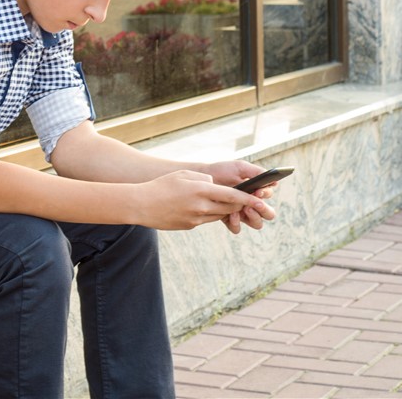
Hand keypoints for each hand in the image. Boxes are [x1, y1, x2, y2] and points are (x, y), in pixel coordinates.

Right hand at [135, 170, 270, 231]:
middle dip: (237, 204)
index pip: (232, 196)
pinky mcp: (190, 226)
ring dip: (222, 209)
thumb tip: (215, 185)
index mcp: (200, 190)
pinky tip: (194, 207)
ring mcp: (196, 218)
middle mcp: (201, 206)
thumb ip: (202, 178)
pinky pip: (205, 220)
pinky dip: (206, 213)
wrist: (140, 205)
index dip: (248, 198)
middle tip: (241, 199)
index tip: (260, 200)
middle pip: (229, 208)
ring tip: (214, 200)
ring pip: (218, 215)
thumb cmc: (161, 186)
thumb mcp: (182, 175)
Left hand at [198, 161, 280, 232]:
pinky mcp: (229, 219)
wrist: (202, 177)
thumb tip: (274, 182)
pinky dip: (236, 223)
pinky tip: (231, 215)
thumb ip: (257, 172)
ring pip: (257, 224)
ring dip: (254, 217)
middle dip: (264, 209)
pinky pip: (237, 228)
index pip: (268, 195)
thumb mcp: (240, 168)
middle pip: (269, 213)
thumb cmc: (222, 171)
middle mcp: (252, 203)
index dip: (265, 194)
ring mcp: (241, 212)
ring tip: (244, 209)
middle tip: (255, 204)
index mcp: (256, 190)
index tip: (258, 191)